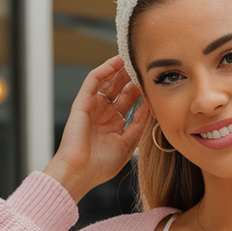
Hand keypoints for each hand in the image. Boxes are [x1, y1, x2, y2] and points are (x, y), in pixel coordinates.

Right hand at [43, 56, 148, 202]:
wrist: (79, 172)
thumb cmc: (100, 166)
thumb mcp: (127, 144)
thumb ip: (138, 125)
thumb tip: (149, 107)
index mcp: (113, 125)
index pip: (128, 102)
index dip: (140, 91)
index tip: (152, 81)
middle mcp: (103, 114)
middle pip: (119, 89)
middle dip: (131, 77)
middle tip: (143, 65)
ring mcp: (92, 108)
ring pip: (107, 82)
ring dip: (119, 70)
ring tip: (131, 58)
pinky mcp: (82, 103)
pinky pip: (93, 81)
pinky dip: (104, 70)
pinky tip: (116, 62)